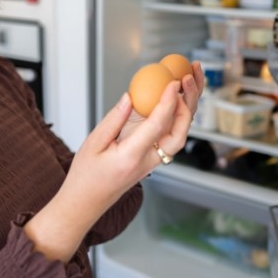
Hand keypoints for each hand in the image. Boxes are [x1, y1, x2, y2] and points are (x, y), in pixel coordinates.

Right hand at [22, 64, 203, 262]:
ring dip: (189, 106)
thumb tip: (131, 98)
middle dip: (189, 102)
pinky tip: (180, 95)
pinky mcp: (153, 157)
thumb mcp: (92, 143)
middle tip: (189, 76)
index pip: (157, 127)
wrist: (87, 201)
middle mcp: (148, 160)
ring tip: (191, 79)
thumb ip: (113, 119)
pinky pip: (172, 134)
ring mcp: (154, 161)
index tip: (172, 82)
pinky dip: (180, 114)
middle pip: (180, 131)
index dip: (167, 102)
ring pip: (181, 133)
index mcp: (131, 157)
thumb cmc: (86, 175)